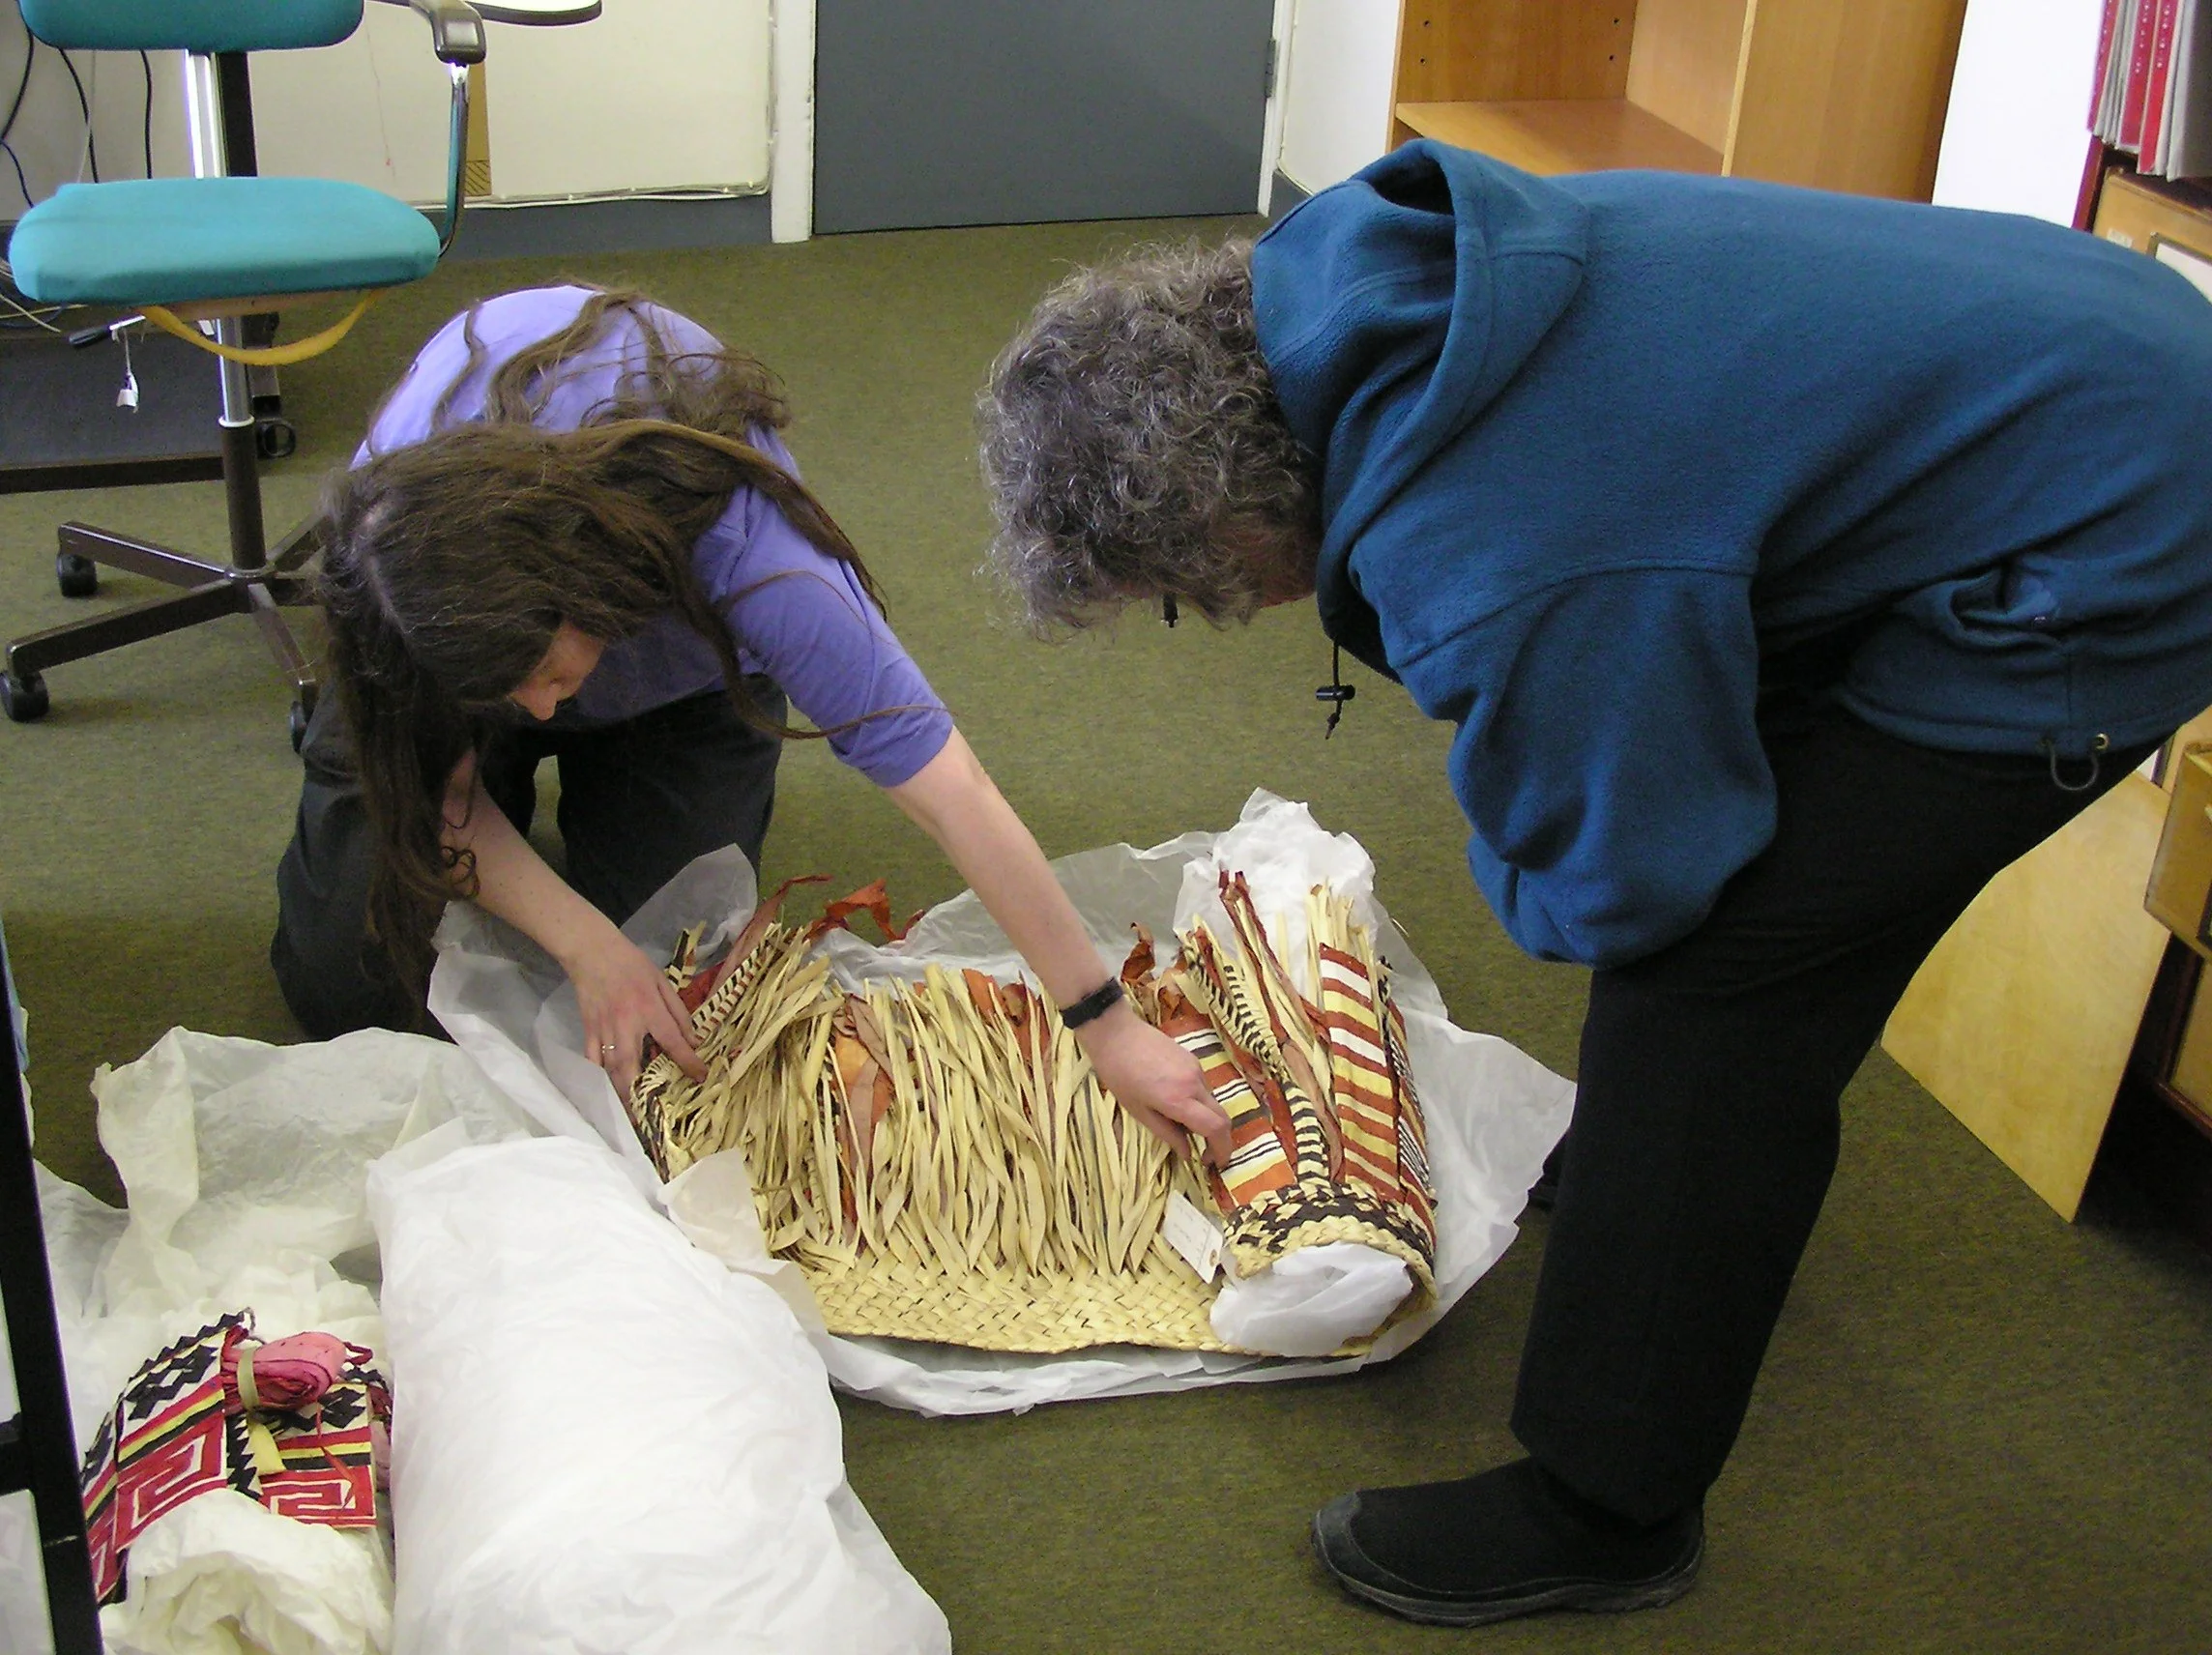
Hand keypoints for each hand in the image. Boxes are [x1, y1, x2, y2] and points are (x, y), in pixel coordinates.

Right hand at [562, 928, 707, 1100]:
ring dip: (621, 1093)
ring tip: (632, 1113)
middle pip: (631, 1067)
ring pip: (611, 1069)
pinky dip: (601, 1075)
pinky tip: (609, 1088)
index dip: (688, 1062)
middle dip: (640, 1095)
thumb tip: (694, 1040)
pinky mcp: (588, 1031)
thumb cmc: (632, 965)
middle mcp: (626, 1025)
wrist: (592, 951)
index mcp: (649, 1009)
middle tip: (650, 1117)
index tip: (701, 1078)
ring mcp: (603, 1031)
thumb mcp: (662, 982)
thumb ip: (679, 1012)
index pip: (672, 1042)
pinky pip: (593, 1060)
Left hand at [1075, 1003, 1230, 1165]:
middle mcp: (1195, 1083)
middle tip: (1207, 1154)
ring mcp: (1196, 1068)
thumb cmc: (1119, 1075)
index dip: (1222, 1149)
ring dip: (1206, 1119)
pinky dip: (1198, 1101)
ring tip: (1182, 1125)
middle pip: (1222, 1116)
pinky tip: (1177, 1101)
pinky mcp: (1193, 1058)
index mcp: (1179, 1100)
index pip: (1216, 1128)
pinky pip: (1204, 1087)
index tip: (1216, 1163)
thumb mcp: (1139, 1112)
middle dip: (1220, 1139)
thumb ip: (1168, 1134)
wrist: (1116, 1033)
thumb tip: (1188, 1154)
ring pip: (1212, 1101)